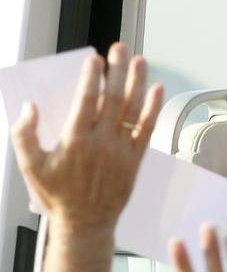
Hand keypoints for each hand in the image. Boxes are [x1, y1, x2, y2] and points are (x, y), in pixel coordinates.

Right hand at [12, 42, 162, 230]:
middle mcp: (101, 143)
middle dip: (117, 71)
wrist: (85, 223)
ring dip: (138, 84)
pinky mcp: (135, 160)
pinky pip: (147, 131)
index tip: (95, 59)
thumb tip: (30, 107)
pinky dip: (153, 110)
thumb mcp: (31, 167)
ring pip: (132, 111)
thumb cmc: (57, 195)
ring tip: (140, 61)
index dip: (92, 77)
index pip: (86, 100)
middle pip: (112, 99)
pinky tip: (157, 91)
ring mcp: (121, 151)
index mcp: (75, 141)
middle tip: (119, 48)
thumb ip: (24, 135)